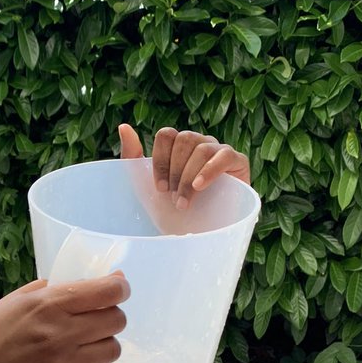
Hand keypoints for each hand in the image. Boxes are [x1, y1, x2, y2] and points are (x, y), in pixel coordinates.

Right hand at [0, 275, 128, 362]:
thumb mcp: (23, 297)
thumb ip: (64, 287)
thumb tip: (110, 279)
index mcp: (50, 305)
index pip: (108, 292)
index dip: (120, 287)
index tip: (116, 289)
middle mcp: (61, 333)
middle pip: (117, 320)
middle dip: (111, 315)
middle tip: (96, 318)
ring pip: (114, 349)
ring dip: (105, 343)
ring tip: (87, 343)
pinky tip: (83, 362)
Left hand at [119, 124, 250, 207]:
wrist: (197, 235)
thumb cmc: (171, 212)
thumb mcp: (146, 186)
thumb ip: (133, 157)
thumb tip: (123, 127)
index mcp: (179, 147)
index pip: (167, 135)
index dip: (160, 160)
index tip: (159, 189)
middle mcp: (200, 144)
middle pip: (184, 139)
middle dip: (175, 171)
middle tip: (173, 198)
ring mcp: (219, 151)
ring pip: (202, 147)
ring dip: (188, 177)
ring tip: (185, 202)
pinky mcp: (238, 162)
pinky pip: (224, 155)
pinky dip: (209, 170)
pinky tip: (199, 187)